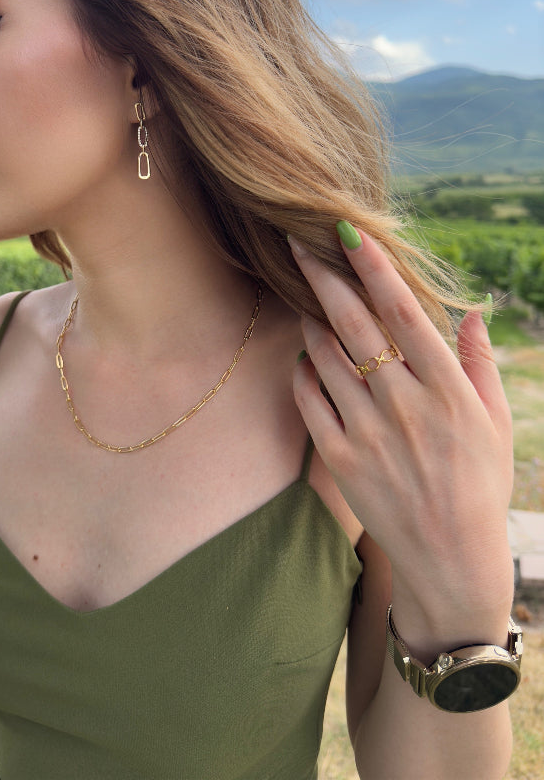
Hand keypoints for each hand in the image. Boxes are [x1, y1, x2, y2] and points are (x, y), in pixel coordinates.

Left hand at [289, 223, 514, 645]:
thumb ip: (479, 363)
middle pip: (354, 324)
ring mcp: (368, 432)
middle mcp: (404, 405)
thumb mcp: (495, 422)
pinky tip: (306, 357)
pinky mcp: (339, 459)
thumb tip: (470, 311)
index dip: (375, 269)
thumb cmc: (478, 483)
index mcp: (447, 390)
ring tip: (304, 296)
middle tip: (296, 240)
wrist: (449, 559)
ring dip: (310, 319)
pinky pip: (309, 400)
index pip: (404, 313)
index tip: (349, 233)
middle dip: (322, 276)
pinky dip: (303, 372)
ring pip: (325, 357)